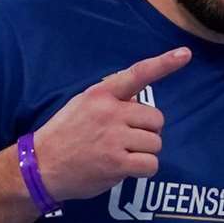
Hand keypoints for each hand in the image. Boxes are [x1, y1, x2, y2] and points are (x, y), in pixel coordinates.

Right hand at [32, 48, 189, 201]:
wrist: (38, 166)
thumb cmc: (65, 135)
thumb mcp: (82, 106)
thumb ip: (111, 101)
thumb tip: (139, 104)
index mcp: (100, 94)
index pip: (137, 74)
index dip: (164, 63)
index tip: (185, 53)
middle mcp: (109, 112)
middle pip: (156, 118)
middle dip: (147, 131)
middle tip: (125, 140)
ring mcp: (113, 137)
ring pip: (155, 143)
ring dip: (144, 152)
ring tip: (119, 154)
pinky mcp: (116, 162)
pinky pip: (151, 164)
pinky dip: (143, 169)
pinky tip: (124, 168)